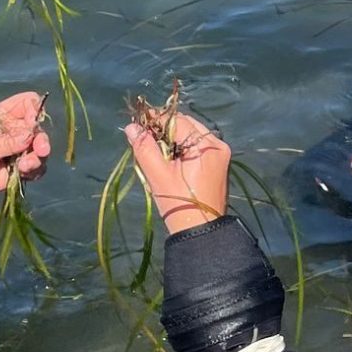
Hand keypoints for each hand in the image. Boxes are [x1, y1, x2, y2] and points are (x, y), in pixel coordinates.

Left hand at [0, 92, 50, 201]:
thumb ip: (7, 142)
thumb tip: (31, 135)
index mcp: (1, 116)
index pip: (27, 103)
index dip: (35, 110)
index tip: (33, 122)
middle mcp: (12, 131)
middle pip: (37, 128)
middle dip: (42, 138)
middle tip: (41, 150)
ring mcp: (17, 150)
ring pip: (39, 149)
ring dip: (38, 157)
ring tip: (26, 166)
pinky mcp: (19, 168)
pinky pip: (36, 167)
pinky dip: (35, 170)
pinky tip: (24, 173)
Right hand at [124, 111, 229, 233]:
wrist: (200, 232)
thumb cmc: (179, 204)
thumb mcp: (158, 175)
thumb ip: (144, 148)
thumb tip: (132, 126)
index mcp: (206, 146)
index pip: (177, 121)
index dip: (156, 119)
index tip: (138, 121)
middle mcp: (217, 144)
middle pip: (186, 125)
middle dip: (164, 128)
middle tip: (144, 137)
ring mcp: (220, 154)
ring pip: (191, 134)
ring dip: (172, 137)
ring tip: (154, 148)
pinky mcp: (217, 163)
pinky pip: (196, 146)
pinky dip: (182, 146)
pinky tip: (168, 157)